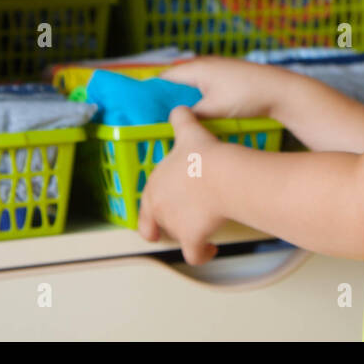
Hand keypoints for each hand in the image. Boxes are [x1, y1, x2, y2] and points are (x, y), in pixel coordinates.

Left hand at [137, 105, 224, 264]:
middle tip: (187, 218)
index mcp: (153, 188)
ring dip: (188, 235)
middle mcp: (159, 210)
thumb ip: (180, 120)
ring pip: (178, 237)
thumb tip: (179, 108)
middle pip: (161, 224)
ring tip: (203, 229)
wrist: (219, 175)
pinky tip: (211, 250)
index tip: (156, 218)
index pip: (144, 207)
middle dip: (172, 222)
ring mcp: (175, 226)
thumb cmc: (201, 155)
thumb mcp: (188, 132)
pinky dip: (202, 254)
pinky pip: (195, 255)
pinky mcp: (193, 239)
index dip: (149, 215)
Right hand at [160, 56, 291, 119]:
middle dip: (166, 97)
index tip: (142, 109)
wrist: (280, 90)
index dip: (152, 92)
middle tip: (154, 119)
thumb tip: (177, 120)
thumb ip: (192, 114)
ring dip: (182, 99)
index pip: (164, 77)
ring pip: (190, 85)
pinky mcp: (225, 77)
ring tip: (173, 118)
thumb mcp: (214, 109)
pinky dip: (196, 98)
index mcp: (196, 68)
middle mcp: (203, 64)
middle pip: (176, 81)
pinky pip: (202, 87)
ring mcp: (216, 70)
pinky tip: (196, 114)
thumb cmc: (246, 96)